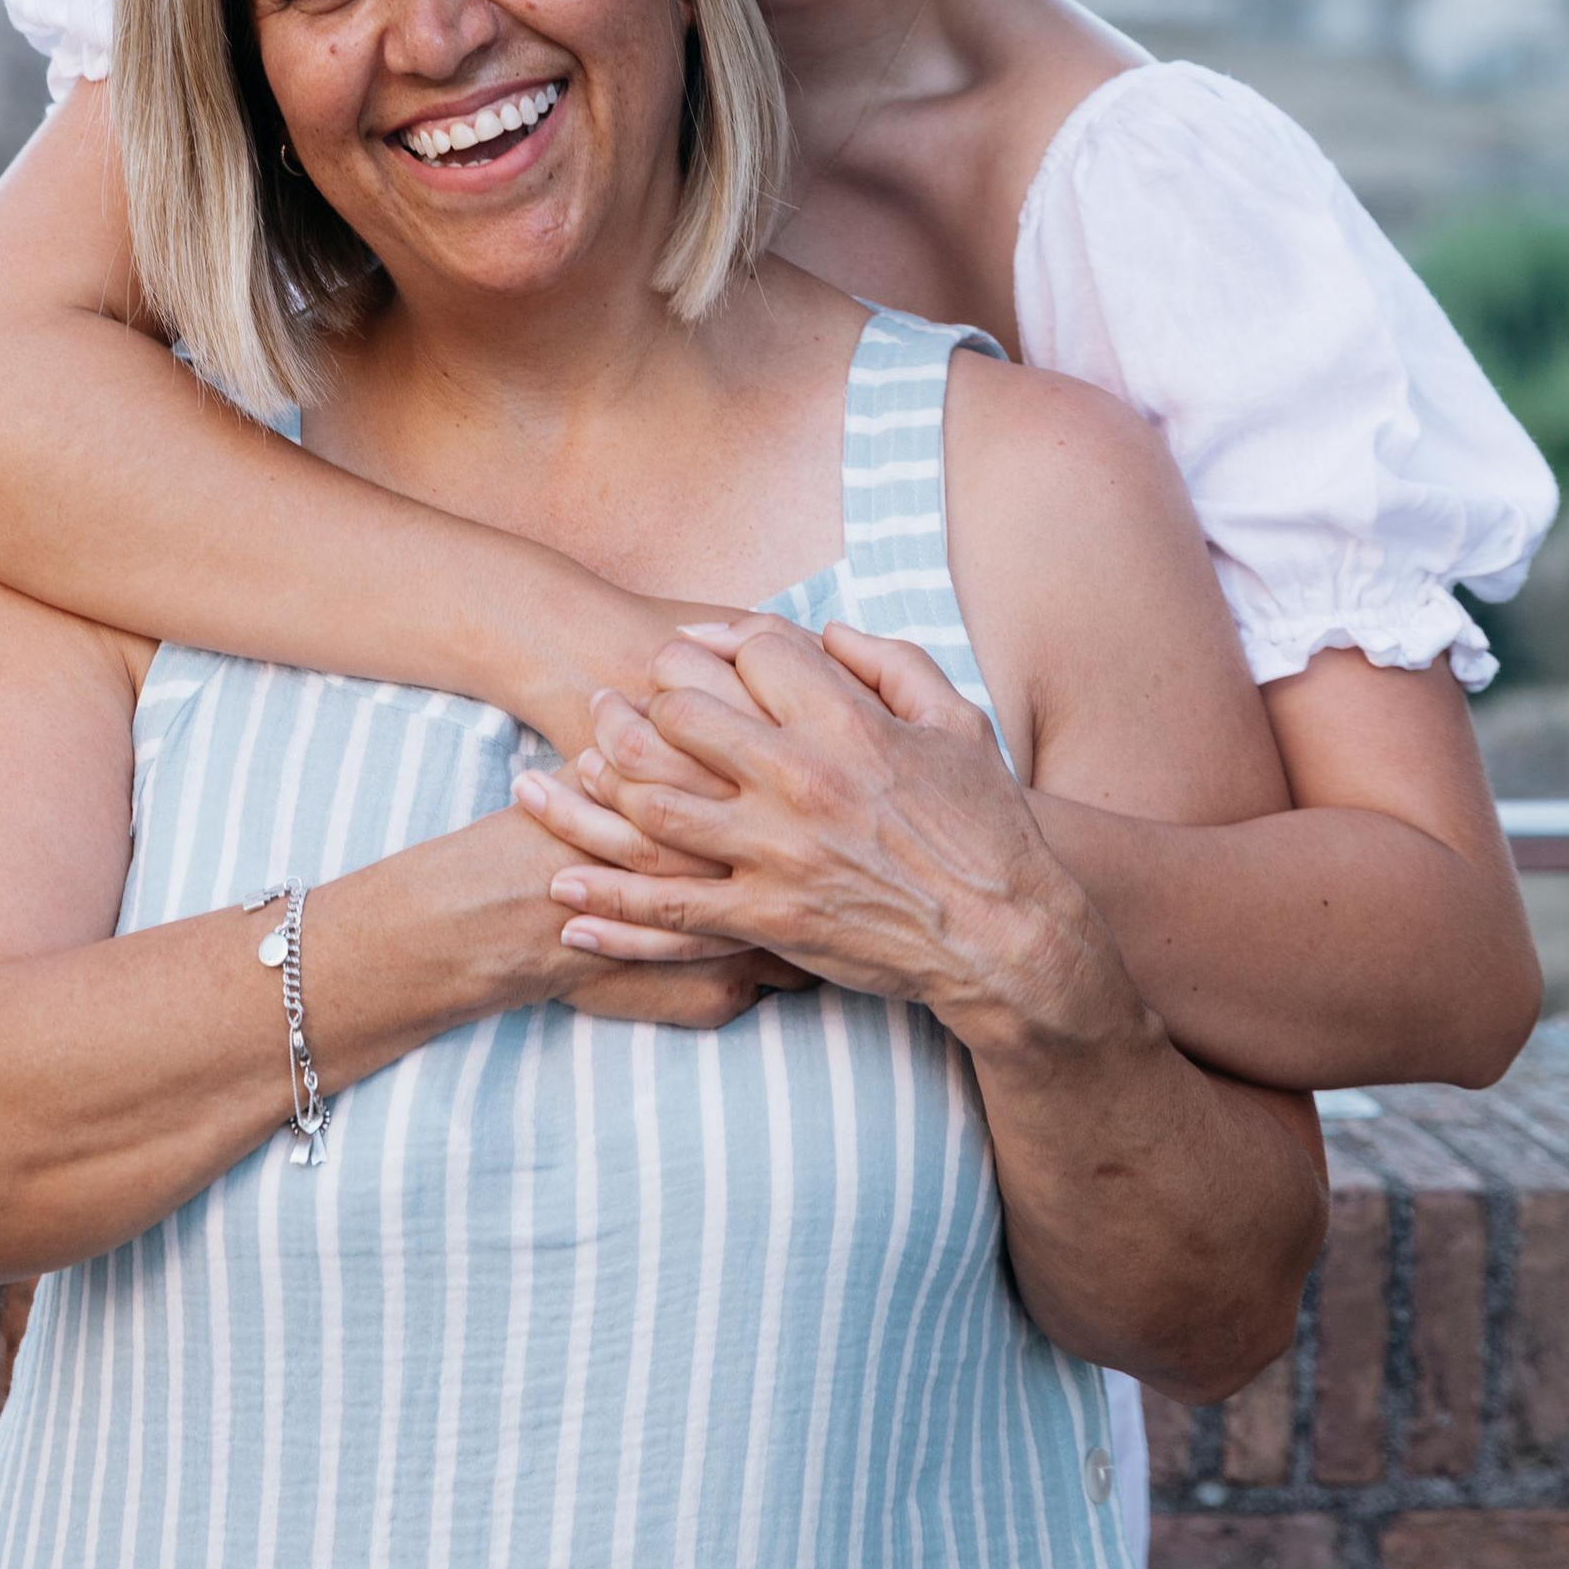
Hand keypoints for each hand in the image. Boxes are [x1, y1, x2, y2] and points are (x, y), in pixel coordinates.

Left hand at [541, 618, 1119, 1061]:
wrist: (1005, 939)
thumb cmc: (987, 826)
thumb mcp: (956, 722)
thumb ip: (889, 662)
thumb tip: (825, 630)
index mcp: (848, 723)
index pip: (752, 651)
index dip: (712, 640)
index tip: (689, 648)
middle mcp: (801, 780)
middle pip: (680, 715)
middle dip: (641, 701)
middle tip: (613, 703)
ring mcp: (778, 853)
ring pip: (654, 804)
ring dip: (599, 786)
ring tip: (563, 776)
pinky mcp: (769, 920)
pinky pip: (669, 909)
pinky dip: (609, 905)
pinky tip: (565, 895)